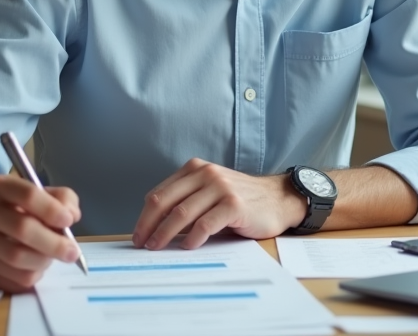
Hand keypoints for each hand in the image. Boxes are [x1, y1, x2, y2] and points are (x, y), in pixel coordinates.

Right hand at [0, 174, 81, 291]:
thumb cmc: (12, 208)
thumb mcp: (37, 194)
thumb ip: (61, 199)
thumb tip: (71, 216)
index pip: (28, 195)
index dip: (52, 209)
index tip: (69, 221)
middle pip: (22, 229)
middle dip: (53, 244)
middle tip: (72, 252)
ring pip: (15, 258)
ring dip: (42, 262)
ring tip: (50, 258)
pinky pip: (8, 279)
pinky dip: (30, 276)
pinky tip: (34, 268)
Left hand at [132, 158, 303, 249]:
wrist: (278, 199)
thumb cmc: (242, 201)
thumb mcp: (210, 193)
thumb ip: (187, 202)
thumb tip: (156, 227)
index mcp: (196, 169)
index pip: (160, 193)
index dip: (145, 216)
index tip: (139, 234)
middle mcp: (206, 174)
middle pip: (165, 201)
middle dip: (148, 225)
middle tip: (142, 243)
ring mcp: (221, 187)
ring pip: (181, 213)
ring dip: (165, 234)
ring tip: (157, 247)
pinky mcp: (234, 205)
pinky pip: (205, 224)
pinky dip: (192, 238)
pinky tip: (187, 247)